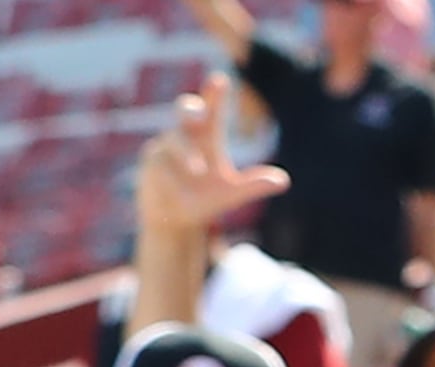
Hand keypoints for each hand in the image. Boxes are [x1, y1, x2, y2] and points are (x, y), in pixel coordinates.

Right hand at [138, 83, 281, 233]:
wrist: (173, 218)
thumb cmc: (203, 197)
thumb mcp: (231, 193)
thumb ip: (254, 185)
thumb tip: (284, 180)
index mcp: (206, 137)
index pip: (212, 111)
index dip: (215, 95)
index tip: (221, 79)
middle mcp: (185, 136)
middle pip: (185, 112)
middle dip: (191, 108)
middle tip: (199, 110)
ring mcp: (164, 148)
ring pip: (173, 143)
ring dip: (186, 155)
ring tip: (198, 169)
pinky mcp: (150, 165)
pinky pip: (160, 168)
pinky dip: (170, 180)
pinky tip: (176, 192)